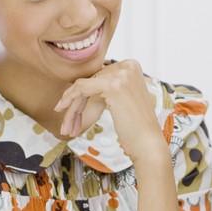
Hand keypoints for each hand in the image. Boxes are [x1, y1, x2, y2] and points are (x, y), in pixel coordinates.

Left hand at [53, 59, 168, 165]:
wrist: (148, 144)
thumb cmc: (136, 128)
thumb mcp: (122, 101)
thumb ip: (105, 90)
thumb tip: (80, 87)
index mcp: (132, 67)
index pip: (99, 77)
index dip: (84, 95)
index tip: (73, 110)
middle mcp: (128, 66)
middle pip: (91, 82)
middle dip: (77, 104)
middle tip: (68, 124)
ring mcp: (121, 74)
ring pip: (84, 86)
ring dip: (72, 108)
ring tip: (66, 127)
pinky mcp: (112, 85)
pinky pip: (82, 88)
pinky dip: (70, 100)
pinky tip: (63, 113)